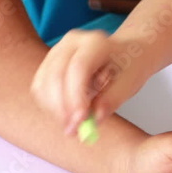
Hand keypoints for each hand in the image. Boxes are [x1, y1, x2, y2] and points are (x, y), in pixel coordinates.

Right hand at [31, 29, 152, 133]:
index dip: (76, 95)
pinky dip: (50, 106)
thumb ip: (113, 99)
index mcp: (96, 42)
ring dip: (55, 109)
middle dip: (62, 107)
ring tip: (73, 126)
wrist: (125, 54)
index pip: (78, 67)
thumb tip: (95, 118)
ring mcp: (56, 51)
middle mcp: (71, 42)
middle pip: (56, 75)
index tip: (81, 119)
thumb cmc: (130, 67)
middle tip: (73, 130)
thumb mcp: (131, 83)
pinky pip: (40, 88)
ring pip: (44, 83)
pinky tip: (66, 116)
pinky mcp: (48, 64)